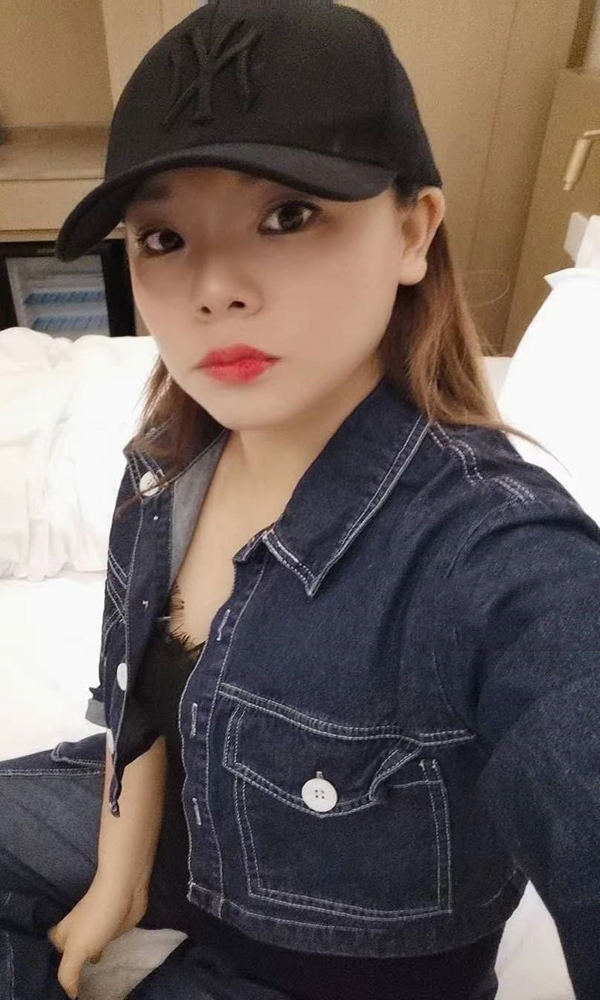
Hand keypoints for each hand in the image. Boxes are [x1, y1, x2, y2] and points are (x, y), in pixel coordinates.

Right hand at [47, 877, 148, 999]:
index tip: (62, 988)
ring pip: (89, 954)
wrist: (124, 890)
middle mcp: (78, 933)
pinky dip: (107, 960)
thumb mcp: (76, 949)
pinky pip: (107, 949)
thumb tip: (70, 995)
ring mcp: (97, 932)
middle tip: (81, 991)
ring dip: (90, 968)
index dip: (56, 970)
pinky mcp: (114, 930)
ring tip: (93, 988)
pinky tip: (109, 972)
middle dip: (74, 971)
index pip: (55, 956)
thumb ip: (68, 973)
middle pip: (72, 955)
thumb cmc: (96, 918)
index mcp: (64, 935)